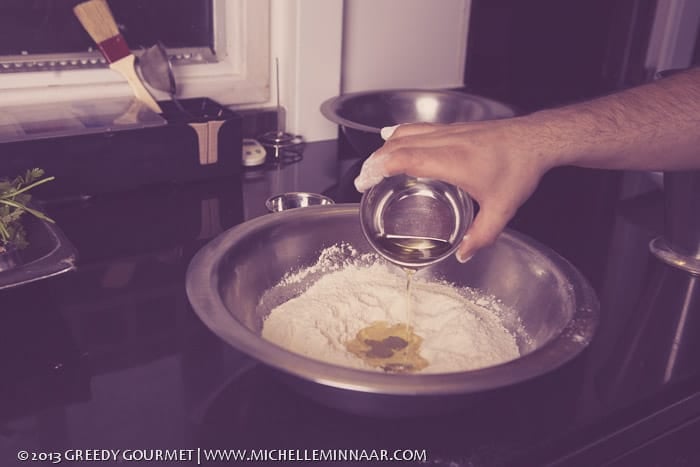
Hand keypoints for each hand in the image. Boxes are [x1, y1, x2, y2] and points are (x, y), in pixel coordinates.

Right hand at [354, 119, 555, 261]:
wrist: (536, 140)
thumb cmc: (519, 168)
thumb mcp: (502, 209)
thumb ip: (481, 235)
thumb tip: (464, 254)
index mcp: (451, 161)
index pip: (403, 159)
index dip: (379, 168)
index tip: (365, 181)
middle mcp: (445, 142)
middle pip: (397, 145)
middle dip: (374, 160)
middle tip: (363, 178)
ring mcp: (448, 132)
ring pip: (406, 133)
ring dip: (385, 147)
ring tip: (373, 162)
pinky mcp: (454, 128)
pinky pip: (418, 128)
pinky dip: (400, 134)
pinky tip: (392, 136)